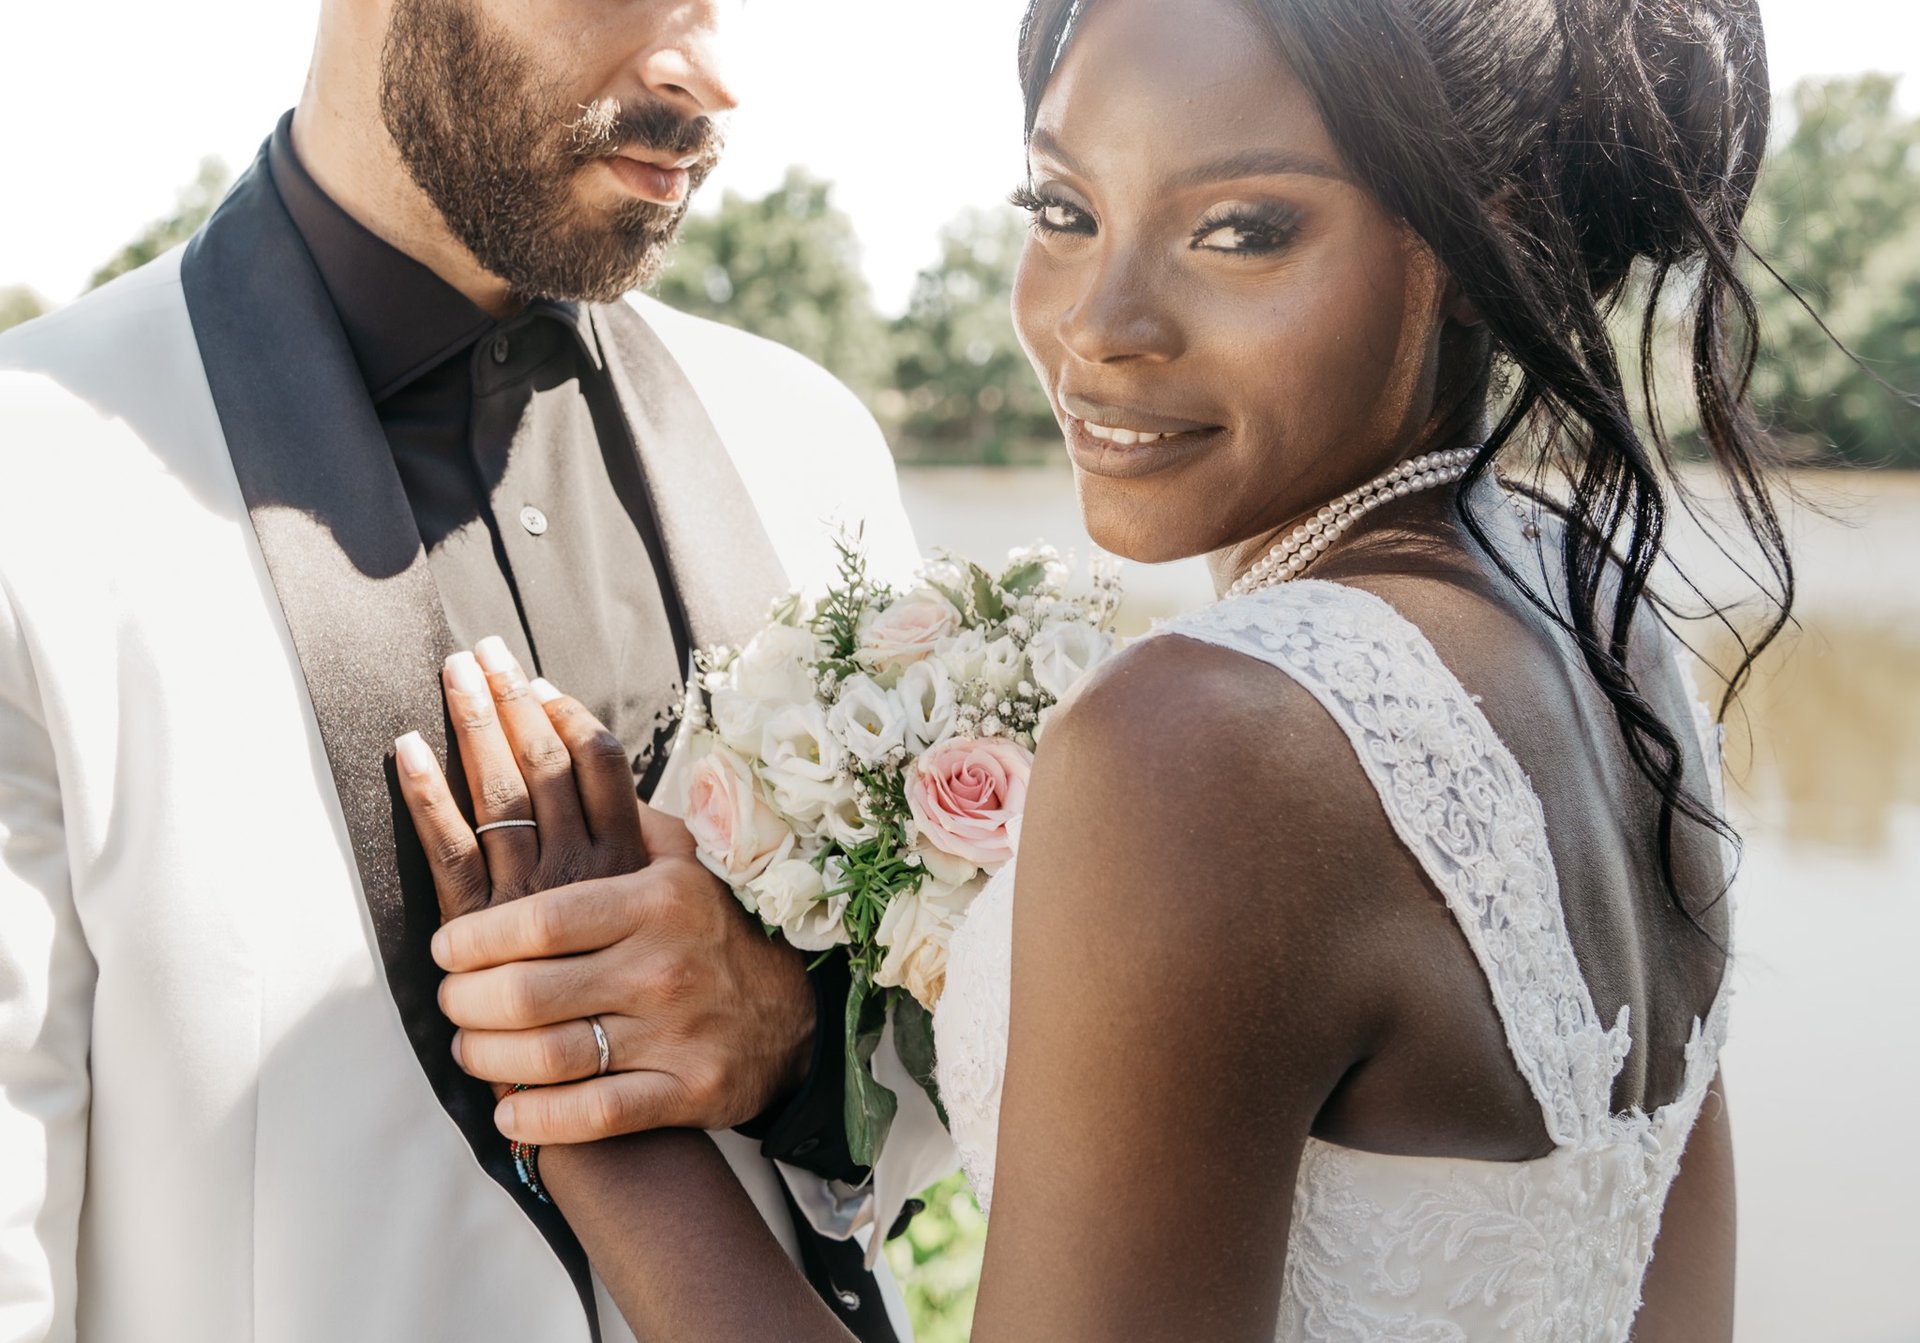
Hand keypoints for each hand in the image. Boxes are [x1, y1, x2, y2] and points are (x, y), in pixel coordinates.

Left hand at [394, 637, 815, 1144]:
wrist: (784, 1015)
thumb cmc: (701, 928)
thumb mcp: (671, 857)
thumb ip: (611, 801)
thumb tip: (546, 715)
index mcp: (655, 898)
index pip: (542, 918)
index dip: (477, 937)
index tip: (444, 946)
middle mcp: (664, 964)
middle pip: (531, 991)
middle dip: (468, 1002)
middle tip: (449, 1000)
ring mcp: (675, 1033)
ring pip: (551, 1056)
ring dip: (490, 1058)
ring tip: (468, 1047)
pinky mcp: (685, 1092)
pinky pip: (593, 1116)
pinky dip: (538, 1119)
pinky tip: (507, 1112)